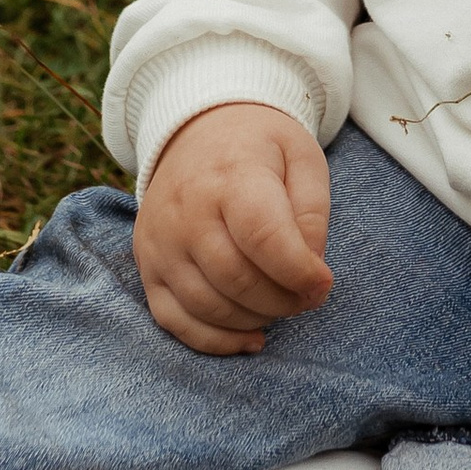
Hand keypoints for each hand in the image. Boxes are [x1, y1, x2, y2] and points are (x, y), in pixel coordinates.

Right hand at [134, 101, 332, 354]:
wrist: (197, 128)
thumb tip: (310, 272)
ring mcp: (161, 241)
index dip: (299, 272)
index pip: (264, 238)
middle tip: (306, 295)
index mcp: (231, 177)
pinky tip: (249, 337)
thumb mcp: (301, 157)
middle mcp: (186, 211)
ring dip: (255, 319)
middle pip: (237, 280)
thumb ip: (312, 213)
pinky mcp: (147, 265)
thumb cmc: (259, 148)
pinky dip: (215, 341)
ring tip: (280, 304)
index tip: (323, 281)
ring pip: (207, 306)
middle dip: (283, 301)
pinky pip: (173, 321)